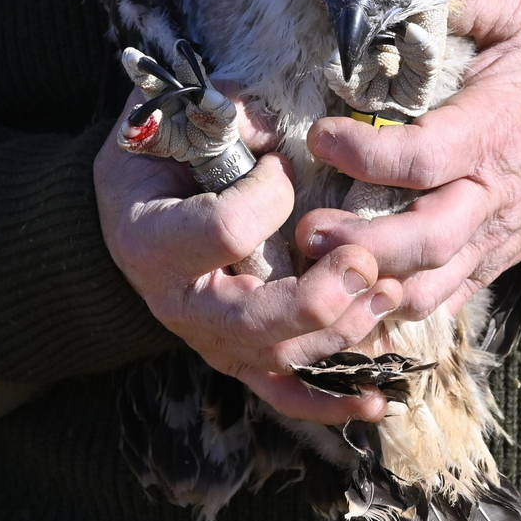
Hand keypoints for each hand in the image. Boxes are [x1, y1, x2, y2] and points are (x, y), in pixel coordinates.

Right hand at [95, 87, 404, 423]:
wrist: (131, 211)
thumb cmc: (152, 158)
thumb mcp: (167, 122)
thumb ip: (218, 117)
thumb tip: (274, 132)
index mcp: (153, 241)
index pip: (224, 230)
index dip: (268, 197)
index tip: (283, 163)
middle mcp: (180, 304)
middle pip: (255, 322)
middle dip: (320, 298)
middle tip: (366, 261)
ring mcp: (211, 340)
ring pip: (282, 359)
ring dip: (344, 331)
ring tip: (389, 292)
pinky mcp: (238, 358)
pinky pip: (283, 394)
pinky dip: (331, 402)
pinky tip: (378, 400)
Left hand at [298, 0, 520, 318]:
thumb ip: (470, 0)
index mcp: (493, 131)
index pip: (425, 157)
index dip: (367, 153)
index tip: (321, 136)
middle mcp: (492, 195)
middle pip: (427, 238)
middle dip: (363, 242)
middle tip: (307, 229)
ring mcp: (491, 238)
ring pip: (432, 284)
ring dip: (375, 286)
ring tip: (321, 270)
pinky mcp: (488, 264)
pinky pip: (444, 300)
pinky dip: (397, 308)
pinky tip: (351, 297)